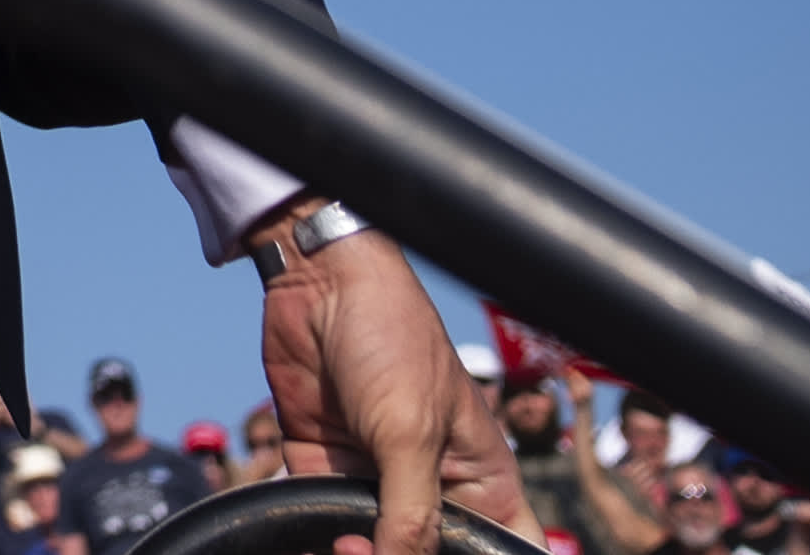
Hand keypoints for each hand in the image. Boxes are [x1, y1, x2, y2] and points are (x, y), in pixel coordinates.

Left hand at [260, 219, 514, 553]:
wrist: (318, 281)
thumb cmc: (389, 338)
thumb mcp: (409, 434)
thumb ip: (409, 514)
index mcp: (481, 484)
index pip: (504, 552)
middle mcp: (432, 490)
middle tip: (361, 547)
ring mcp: (376, 481)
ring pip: (366, 547)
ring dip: (347, 554)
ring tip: (339, 541)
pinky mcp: (322, 468)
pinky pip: (314, 521)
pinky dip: (306, 536)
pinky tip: (305, 535)